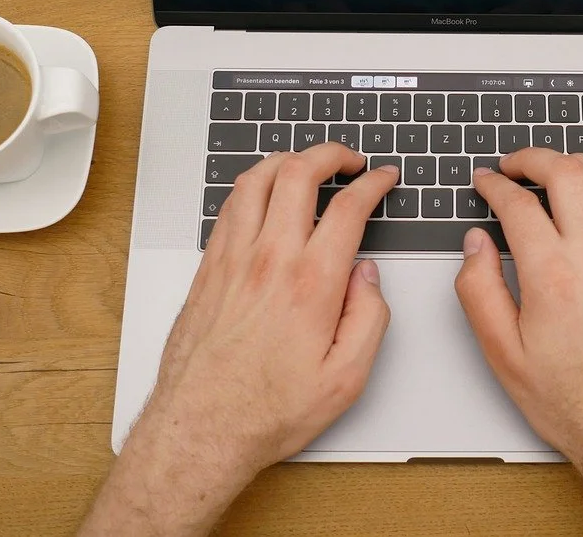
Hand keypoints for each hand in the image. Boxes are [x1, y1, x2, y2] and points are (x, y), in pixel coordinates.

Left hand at [80, 144, 397, 536]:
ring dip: (288, 159)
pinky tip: (265, 194)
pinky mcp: (208, 267)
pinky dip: (253, 185)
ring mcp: (233, 258)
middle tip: (349, 160)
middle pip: (299, 172)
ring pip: (257, 178)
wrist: (200, 429)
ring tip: (308, 164)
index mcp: (311, 283)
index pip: (348, 207)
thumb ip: (369, 317)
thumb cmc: (267, 410)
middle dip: (330, 153)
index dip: (372, 182)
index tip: (382, 178)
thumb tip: (368, 277)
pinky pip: (229, 205)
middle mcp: (269, 259)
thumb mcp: (346, 379)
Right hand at [456, 150, 582, 536]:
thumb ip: (480, 290)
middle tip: (515, 165)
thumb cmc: (573, 400)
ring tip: (558, 167)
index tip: (486, 182)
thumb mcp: (504, 355)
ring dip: (579, 162)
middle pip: (567, 174)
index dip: (495, 185)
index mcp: (554, 275)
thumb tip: (476, 244)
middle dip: (533, 158)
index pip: (519, 203)